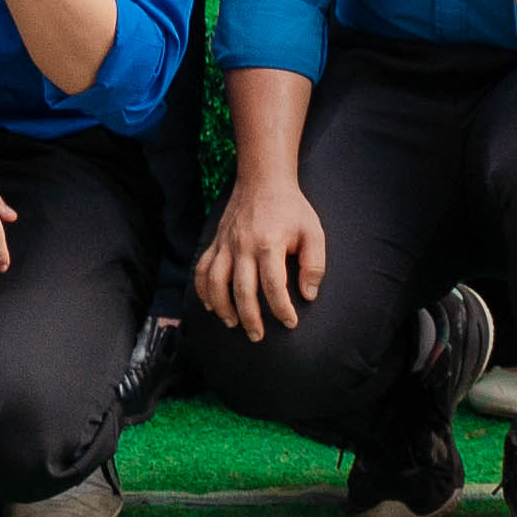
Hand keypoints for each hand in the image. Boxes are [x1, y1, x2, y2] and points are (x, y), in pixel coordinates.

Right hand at [192, 166, 330, 338]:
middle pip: (241, 290)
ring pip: (215, 282)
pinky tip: (211, 306)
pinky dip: (202, 290)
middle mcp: (243, 245)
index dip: (282, 309)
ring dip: (222, 307)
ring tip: (233, 324)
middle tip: (258, 336)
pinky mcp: (216, 242)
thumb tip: (308, 295)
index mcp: (269, 243)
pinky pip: (202, 269)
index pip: (273, 286)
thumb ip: (314, 264)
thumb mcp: (313, 231)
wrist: (262, 180)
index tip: (290, 323)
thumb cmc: (291, 209)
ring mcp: (226, 244)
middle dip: (250, 318)